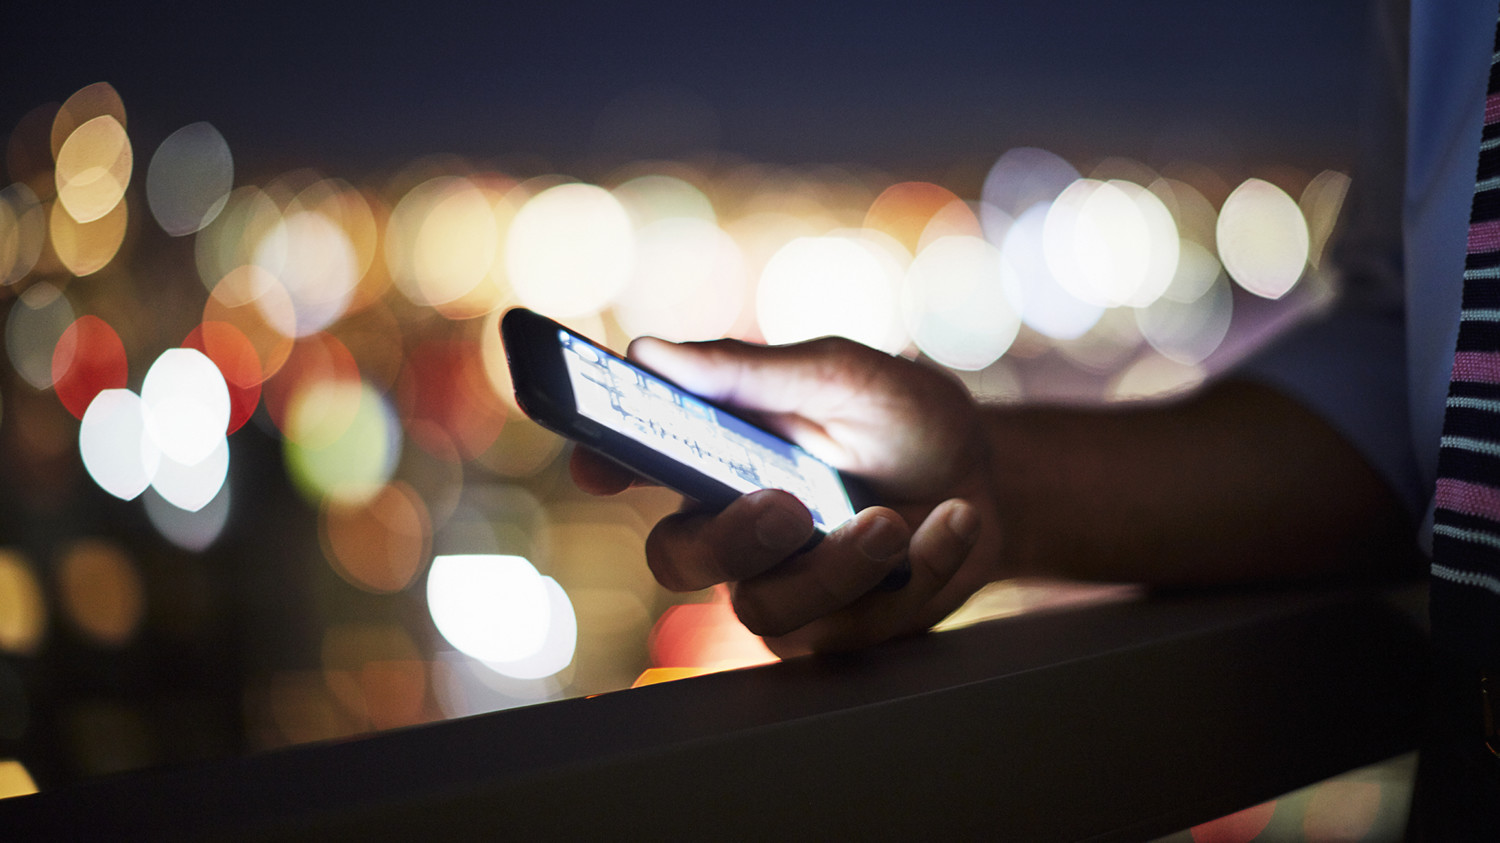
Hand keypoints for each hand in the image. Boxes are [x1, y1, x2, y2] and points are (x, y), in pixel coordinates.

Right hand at [570, 335, 1003, 655]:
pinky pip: (855, 628)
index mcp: (715, 456)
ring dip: (838, 566)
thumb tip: (652, 352)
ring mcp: (783, 589)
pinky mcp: (840, 631)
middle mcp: (733, 530)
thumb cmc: (902, 418)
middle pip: (679, 559)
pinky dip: (918, 568)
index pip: (633, 463)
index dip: (602, 465)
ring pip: (766, 610)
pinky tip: (954, 520)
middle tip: (786, 507)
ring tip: (895, 521)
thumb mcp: (841, 374)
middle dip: (729, 539)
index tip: (598, 468)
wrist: (991, 475)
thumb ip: (751, 370)